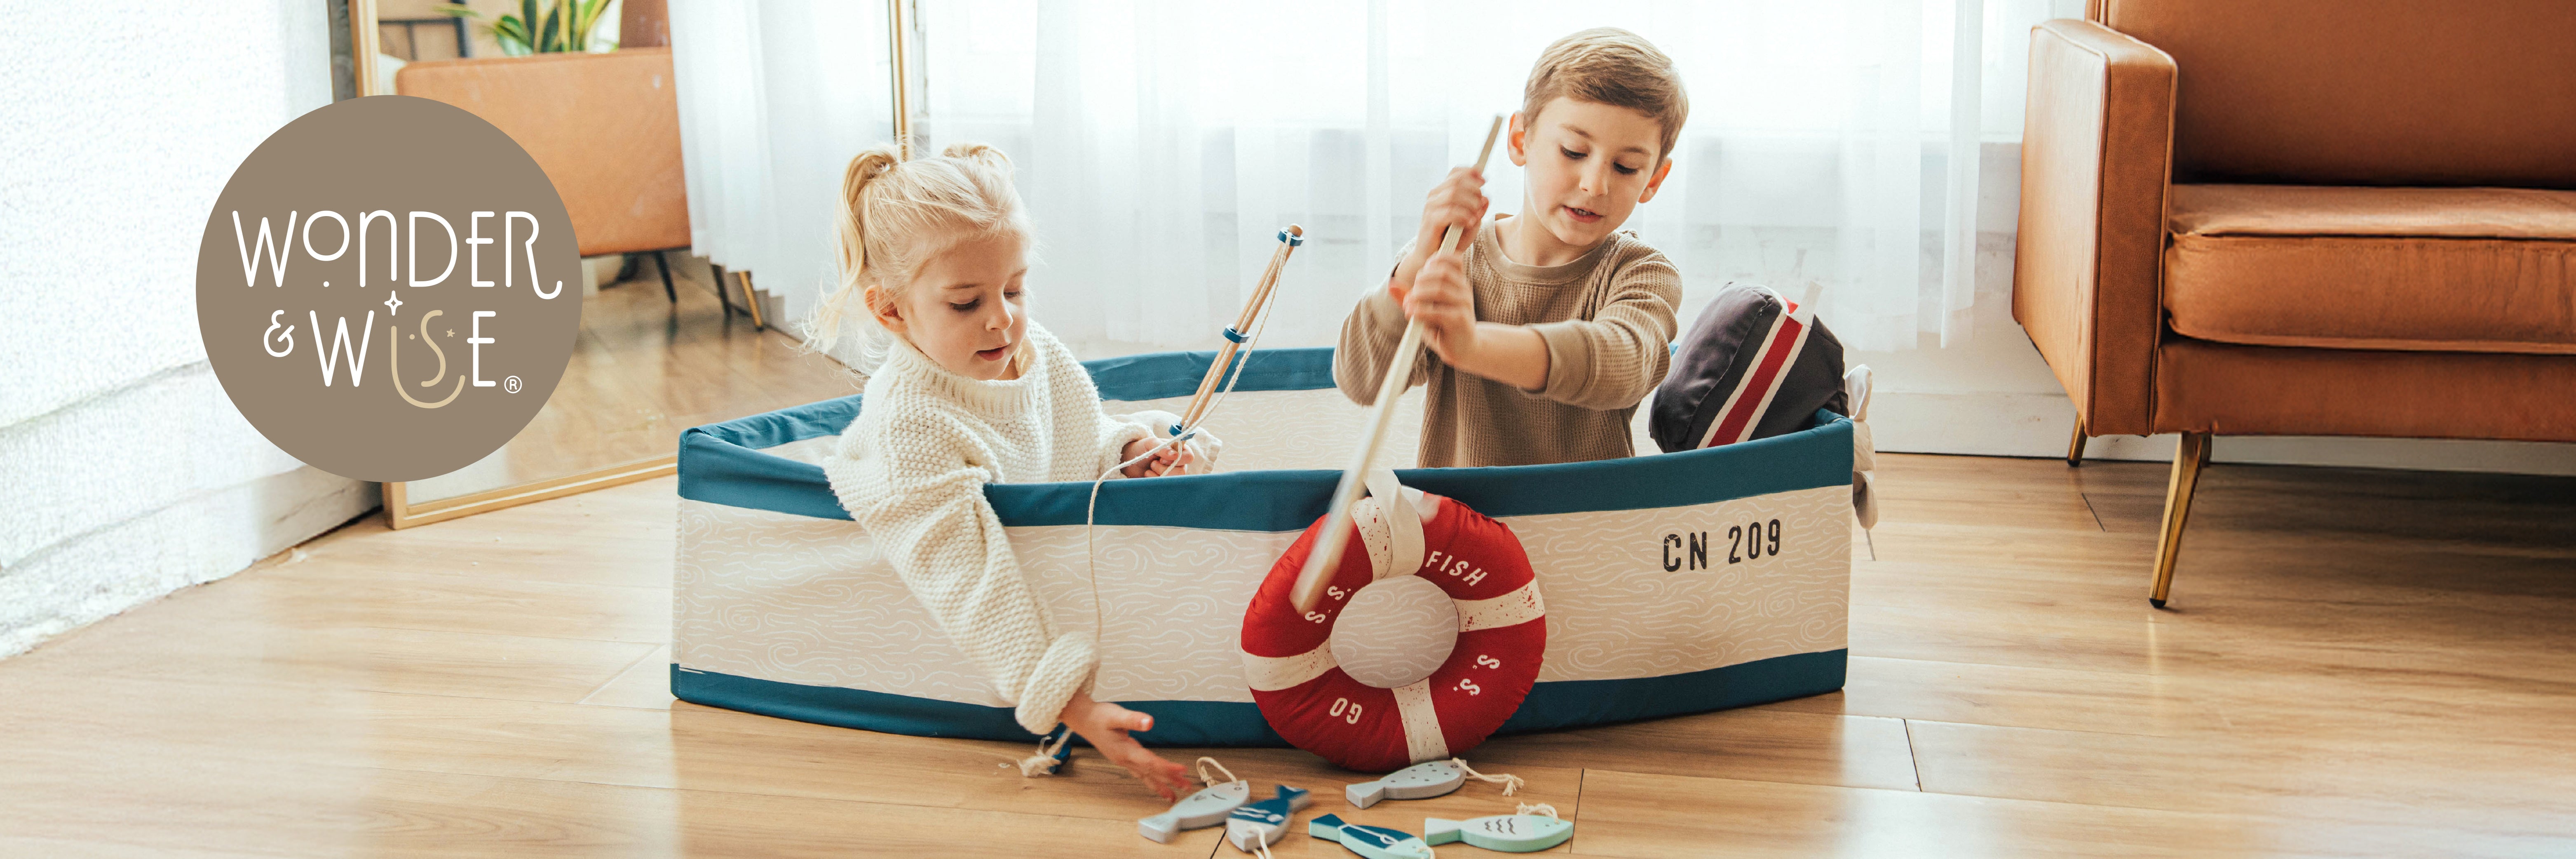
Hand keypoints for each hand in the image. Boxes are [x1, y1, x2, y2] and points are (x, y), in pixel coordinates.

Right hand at [1059, 690, 1191, 799]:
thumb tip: (1149, 722)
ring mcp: (1124, 761)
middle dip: (1169, 781)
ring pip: (1146, 776)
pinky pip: (1141, 774)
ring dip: (1161, 785)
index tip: (1182, 770)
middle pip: (1150, 773)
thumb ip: (1133, 719)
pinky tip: (1157, 783)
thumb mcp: (1115, 715)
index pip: (1149, 762)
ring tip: (1173, 795)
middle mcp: (1125, 760)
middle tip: (1187, 787)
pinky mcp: (1124, 759)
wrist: (1084, 720)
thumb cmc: (1099, 717)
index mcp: (1124, 751)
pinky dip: (1151, 780)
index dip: (1166, 767)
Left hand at [1119, 438, 1192, 477]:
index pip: (1189, 457)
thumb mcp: (1150, 443)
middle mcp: (1180, 463)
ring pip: (1174, 480)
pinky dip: (1155, 481)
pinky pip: (1166, 486)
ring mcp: (1174, 474)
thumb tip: (1175, 455)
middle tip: (1153, 463)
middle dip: (1164, 469)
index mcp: (1180, 450)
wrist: (1130, 461)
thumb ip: (1162, 447)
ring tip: (1150, 468)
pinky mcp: (1166, 483)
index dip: (1177, 459)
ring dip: (1159, 474)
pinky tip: (1148, 475)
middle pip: (1182, 471)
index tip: (1162, 459)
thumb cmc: (1142, 448)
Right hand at [1390, 167, 1487, 301]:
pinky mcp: (1430, 221)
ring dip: (1470, 203)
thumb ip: (1478, 210)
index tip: (1484, 180)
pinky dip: (1463, 215)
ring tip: (1476, 215)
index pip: (1455, 173)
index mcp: (1443, 192)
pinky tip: (1470, 222)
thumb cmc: (1452, 239)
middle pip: (1456, 181)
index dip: (1470, 172)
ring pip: (1453, 194)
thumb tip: (1486, 198)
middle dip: (1474, 190)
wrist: (1434, 257)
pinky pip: (1449, 212)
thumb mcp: (1470, 222)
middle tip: (1481, 204)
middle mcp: (1434, 196)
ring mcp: (1430, 208)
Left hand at [1405, 248, 1477, 361]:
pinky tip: (1411, 315)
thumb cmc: (1443, 325)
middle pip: (1442, 273)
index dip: (1436, 260)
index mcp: (1459, 282)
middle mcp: (1464, 290)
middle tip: (1411, 294)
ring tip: (1408, 306)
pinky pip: (1438, 311)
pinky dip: (1420, 311)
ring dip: (1418, 295)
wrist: (1462, 349)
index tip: (1422, 273)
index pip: (1454, 259)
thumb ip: (1410, 295)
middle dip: (1421, 280)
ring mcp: (1464, 305)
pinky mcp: (1459, 320)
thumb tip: (1391, 284)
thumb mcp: (1425, 307)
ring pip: (1439, 290)